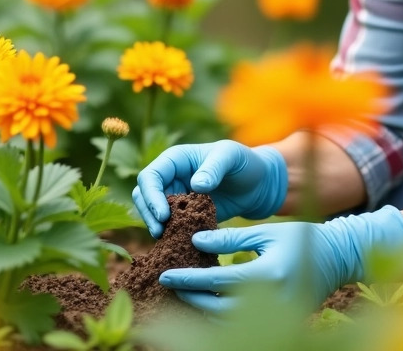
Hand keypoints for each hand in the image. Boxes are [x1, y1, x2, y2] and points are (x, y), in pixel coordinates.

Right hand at [132, 140, 287, 237]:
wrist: (259, 184)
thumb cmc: (244, 162)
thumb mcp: (231, 157)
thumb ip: (214, 168)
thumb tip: (196, 185)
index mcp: (175, 159)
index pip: (150, 176)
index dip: (152, 196)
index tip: (164, 215)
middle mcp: (171, 178)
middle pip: (143, 196)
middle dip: (148, 214)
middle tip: (160, 233)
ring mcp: (177, 198)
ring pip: (153, 213)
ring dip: (156, 226)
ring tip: (168, 240)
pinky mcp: (186, 216)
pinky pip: (171, 227)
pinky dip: (171, 236)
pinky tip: (180, 247)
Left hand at [158, 206, 402, 313]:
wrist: (338, 258)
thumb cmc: (302, 238)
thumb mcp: (265, 231)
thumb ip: (230, 236)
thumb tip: (195, 241)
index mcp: (267, 274)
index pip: (216, 281)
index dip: (187, 279)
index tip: (164, 275)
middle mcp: (271, 301)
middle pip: (217, 309)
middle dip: (190, 298)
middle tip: (169, 286)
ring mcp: (277, 316)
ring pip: (227, 323)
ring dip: (202, 311)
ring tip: (183, 295)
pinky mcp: (280, 322)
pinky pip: (242, 324)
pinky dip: (221, 315)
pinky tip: (207, 302)